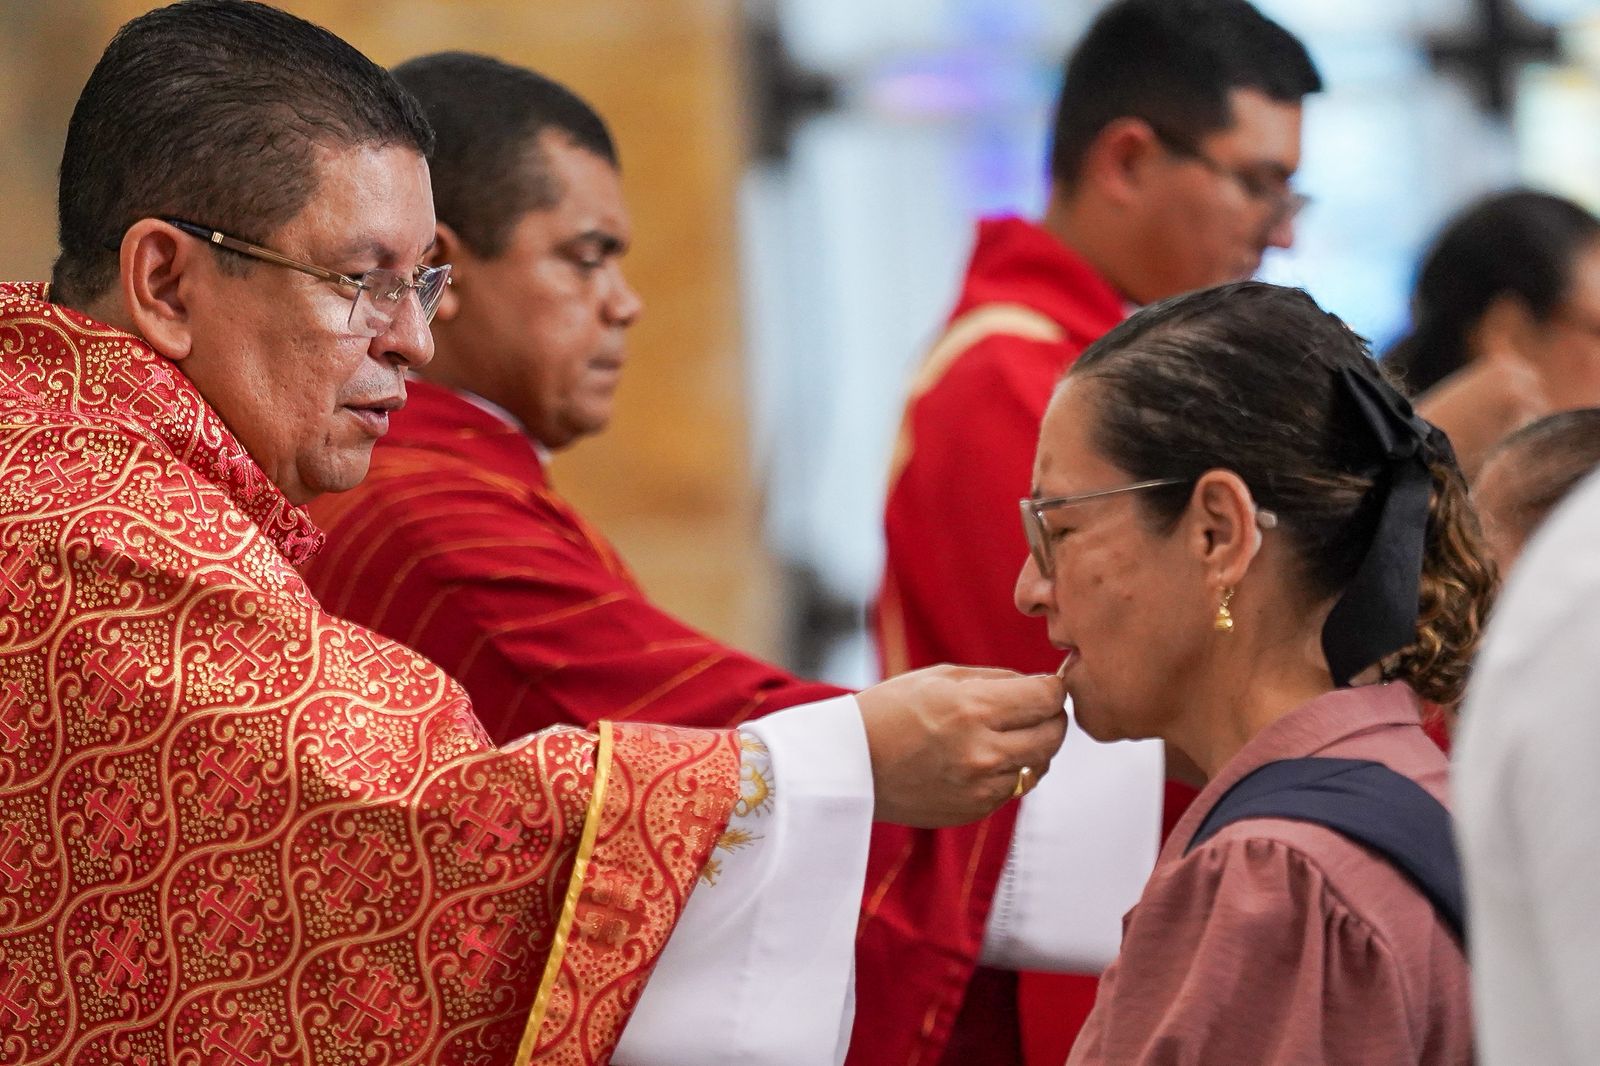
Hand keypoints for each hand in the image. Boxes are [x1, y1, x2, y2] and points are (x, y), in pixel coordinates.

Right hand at [856, 665, 1068, 827]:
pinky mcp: (975, 810)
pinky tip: (981, 758)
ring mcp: (981, 787)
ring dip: (1033, 747)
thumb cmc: (891, 710)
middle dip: (1051, 718)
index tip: (1046, 687)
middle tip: (1035, 710)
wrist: (849, 764)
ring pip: (1039, 765)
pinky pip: (1013, 788)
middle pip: (1054, 735)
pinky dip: (1009, 771)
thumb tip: (1040, 687)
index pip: (1048, 699)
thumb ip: (998, 679)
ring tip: (1007, 734)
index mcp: (974, 709)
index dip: (1053, 689)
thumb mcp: (942, 677)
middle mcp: (983, 751)